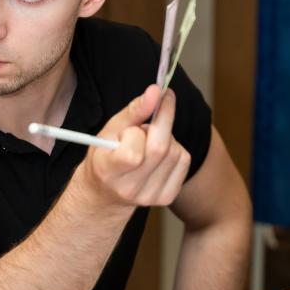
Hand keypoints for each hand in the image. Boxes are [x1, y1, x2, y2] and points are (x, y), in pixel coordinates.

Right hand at [80, 84, 190, 207]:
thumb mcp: (108, 131)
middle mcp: (129, 188)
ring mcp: (149, 196)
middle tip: (153, 115)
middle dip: (162, 122)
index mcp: (108, 171)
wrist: (105, 193)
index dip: (146, 125)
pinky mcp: (166, 198)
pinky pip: (184, 162)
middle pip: (160, 148)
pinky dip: (175, 150)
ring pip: (175, 152)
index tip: (159, 97)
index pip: (133, 153)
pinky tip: (158, 154)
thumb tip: (155, 91)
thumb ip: (133, 111)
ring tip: (147, 142)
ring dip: (166, 137)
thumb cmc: (105, 156)